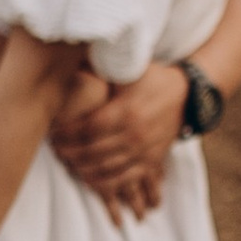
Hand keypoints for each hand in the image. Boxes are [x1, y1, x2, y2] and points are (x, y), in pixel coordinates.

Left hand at [51, 62, 184, 223]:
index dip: (67, 134)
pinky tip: (89, 178)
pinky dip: (104, 182)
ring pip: (106, 169)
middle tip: (56, 149)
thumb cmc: (152, 79)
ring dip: (83, 168)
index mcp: (126, 111)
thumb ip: (101, 69)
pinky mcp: (151, 161)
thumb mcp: (128, 70)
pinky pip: (124, 179)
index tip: (53, 133)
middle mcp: (135, 134)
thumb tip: (71, 59)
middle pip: (93, 151)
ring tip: (69, 162)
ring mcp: (144, 151)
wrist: (187, 95)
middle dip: (70, 152)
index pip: (87, 129)